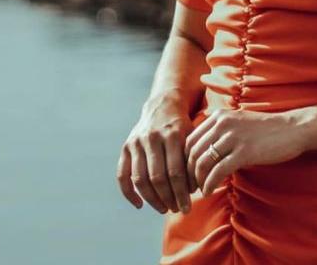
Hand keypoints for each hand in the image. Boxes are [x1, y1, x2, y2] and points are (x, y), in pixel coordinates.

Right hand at [117, 97, 194, 214]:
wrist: (163, 105)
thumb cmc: (183, 127)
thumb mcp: (193, 137)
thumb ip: (193, 161)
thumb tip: (193, 192)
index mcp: (172, 135)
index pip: (176, 172)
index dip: (181, 194)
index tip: (187, 208)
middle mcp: (152, 138)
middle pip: (158, 178)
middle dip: (168, 198)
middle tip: (177, 210)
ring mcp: (136, 142)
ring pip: (141, 179)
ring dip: (152, 199)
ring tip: (163, 208)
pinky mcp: (126, 147)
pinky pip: (122, 174)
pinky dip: (129, 193)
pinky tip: (140, 205)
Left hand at [186, 108, 309, 196]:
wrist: (292, 129)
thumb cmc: (264, 129)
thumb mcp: (237, 121)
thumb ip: (218, 129)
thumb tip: (200, 148)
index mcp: (217, 116)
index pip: (189, 139)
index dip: (183, 159)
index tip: (185, 174)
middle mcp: (221, 124)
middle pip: (192, 151)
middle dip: (186, 172)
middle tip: (188, 187)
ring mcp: (232, 137)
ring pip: (202, 162)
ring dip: (197, 180)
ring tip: (198, 190)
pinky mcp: (244, 152)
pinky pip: (218, 171)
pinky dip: (209, 184)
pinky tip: (208, 192)